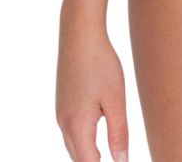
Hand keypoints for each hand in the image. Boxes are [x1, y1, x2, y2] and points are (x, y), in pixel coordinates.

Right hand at [56, 15, 128, 161]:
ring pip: (73, 145)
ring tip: (105, 151)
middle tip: (115, 156)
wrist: (79, 34)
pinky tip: (96, 130)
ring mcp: (60, 112)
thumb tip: (121, 160)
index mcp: (77, 126)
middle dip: (94, 161)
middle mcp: (64, 123)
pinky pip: (71, 130)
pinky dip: (83, 138)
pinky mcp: (62, 102)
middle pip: (78, 158)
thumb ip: (118, 133)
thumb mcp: (116, 100)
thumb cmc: (101, 63)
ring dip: (88, 152)